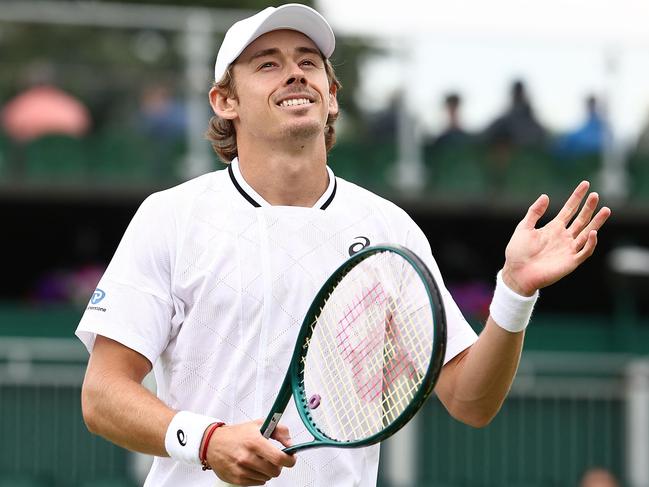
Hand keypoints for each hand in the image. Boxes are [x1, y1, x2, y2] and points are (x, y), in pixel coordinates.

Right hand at [205, 419, 295, 485]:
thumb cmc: (237, 434)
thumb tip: (291, 444)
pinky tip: (253, 466)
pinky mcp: (237, 479)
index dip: (289, 460)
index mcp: (255, 441)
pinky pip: (258, 483)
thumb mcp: (259, 425)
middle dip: (278, 466)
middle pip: (275, 471)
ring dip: (267, 470)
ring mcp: (241, 470)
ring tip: (260, 460)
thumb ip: (279, 431)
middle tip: (273, 459)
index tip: (291, 458)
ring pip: (267, 477)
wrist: (213, 443)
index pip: (279, 458)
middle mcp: (247, 457)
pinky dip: (258, 476)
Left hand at [502, 181, 610, 295]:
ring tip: (606, 210)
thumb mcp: (524, 228)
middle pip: (581, 219)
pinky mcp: (571, 261)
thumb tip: (546, 196)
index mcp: (553, 228)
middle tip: (595, 195)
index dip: (577, 198)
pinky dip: (590, 243)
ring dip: (597, 222)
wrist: (516, 273)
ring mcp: (568, 249)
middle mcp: (564, 237)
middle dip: (588, 207)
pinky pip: (585, 251)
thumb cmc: (517, 252)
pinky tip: (593, 232)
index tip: (585, 185)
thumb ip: (534, 212)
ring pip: (587, 233)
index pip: (569, 210)